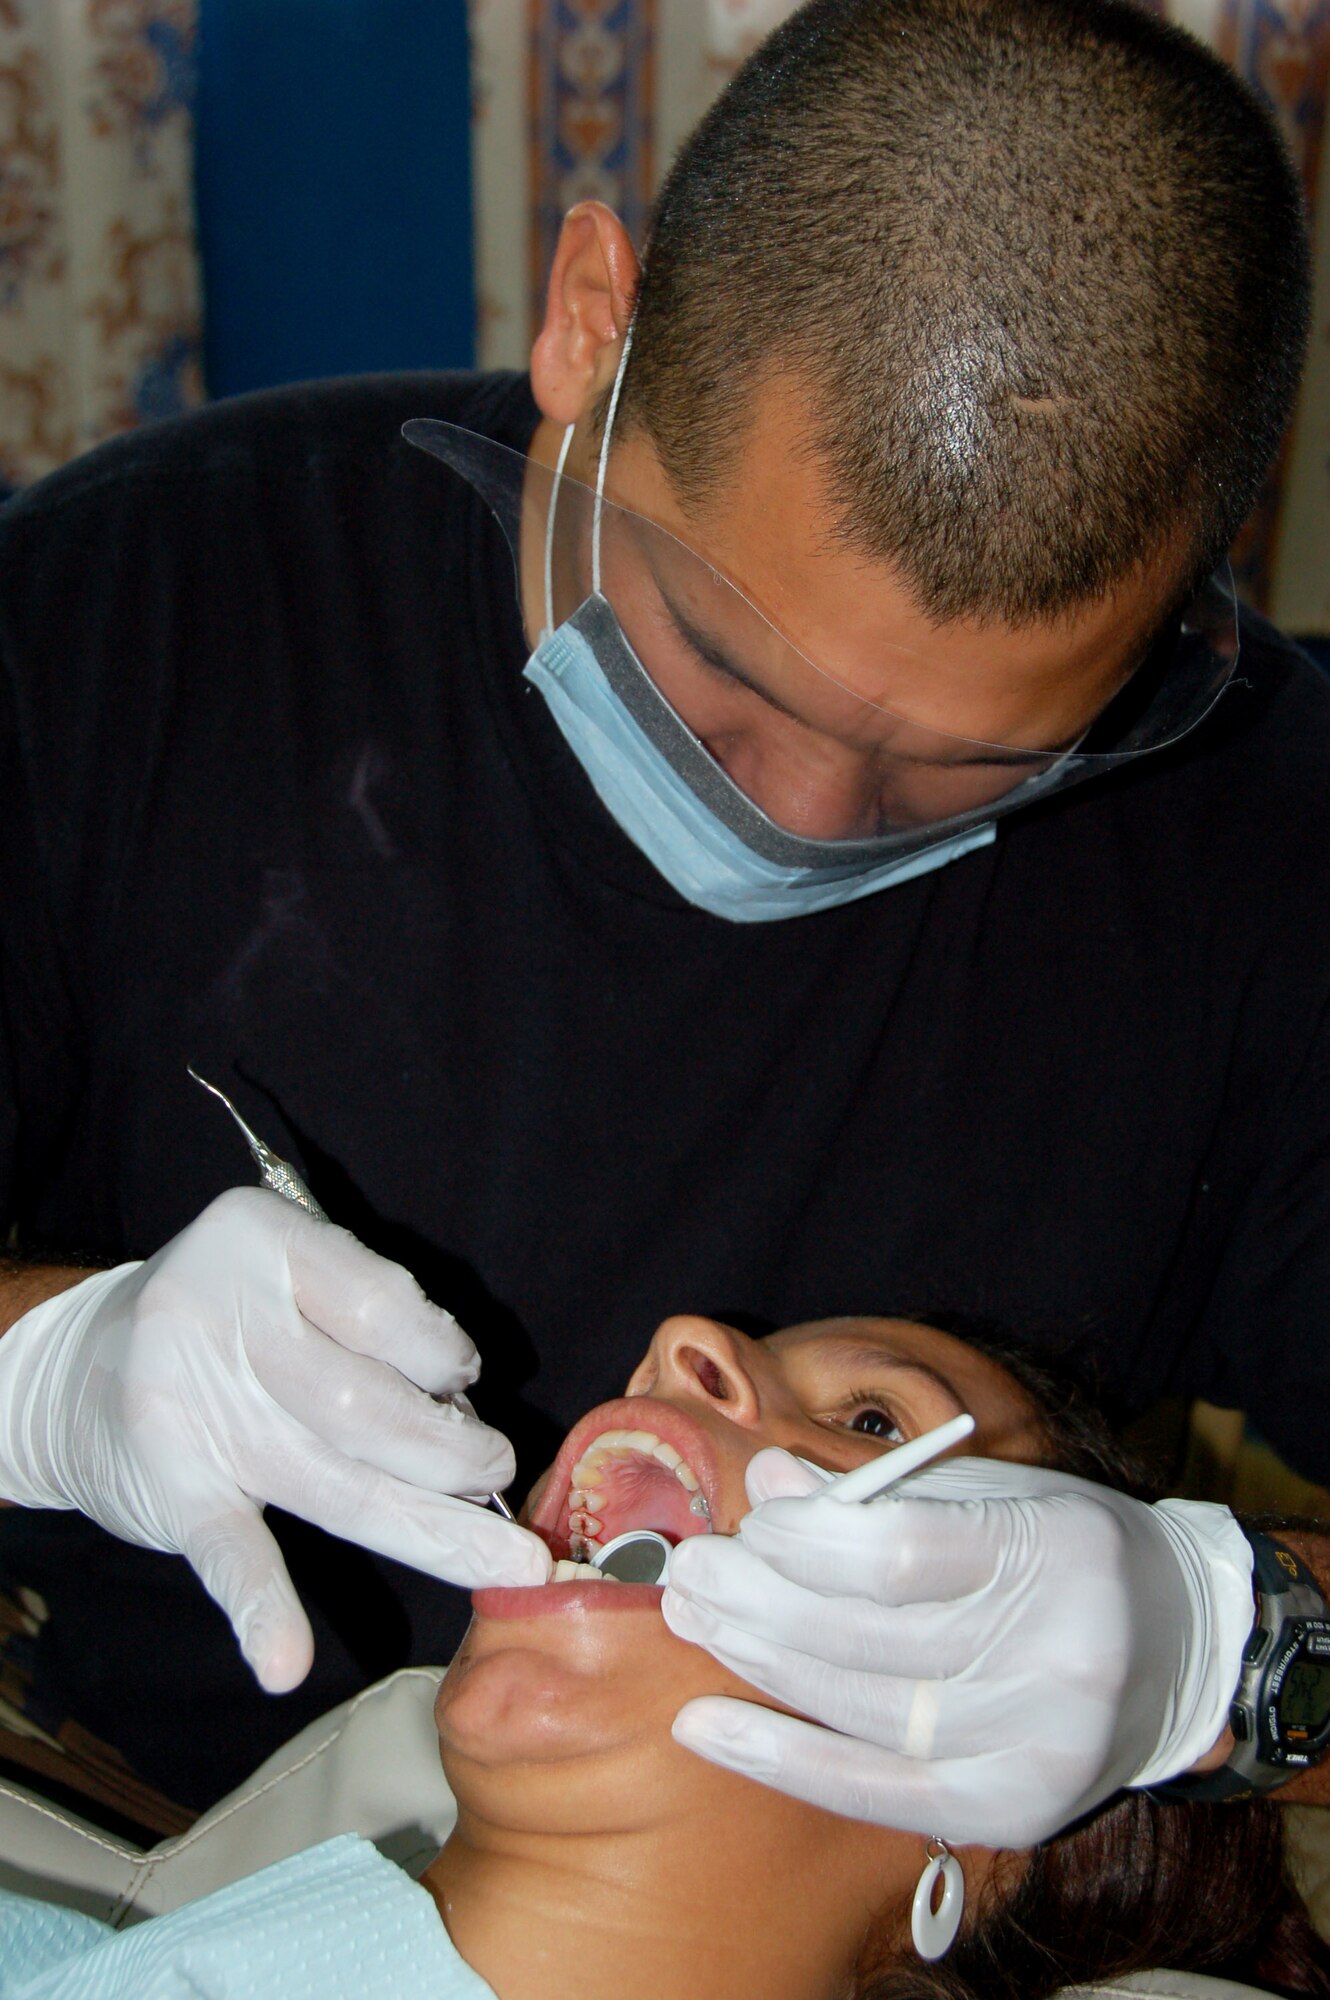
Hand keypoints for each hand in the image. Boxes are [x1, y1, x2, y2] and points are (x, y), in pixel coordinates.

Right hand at [0, 1188, 549, 1690]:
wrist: (74, 1374)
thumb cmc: (222, 1324)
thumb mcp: (282, 1282)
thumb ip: (364, 1325)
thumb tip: (466, 1413)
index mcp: (262, 1241)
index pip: (384, 1305)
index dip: (444, 1353)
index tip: (465, 1383)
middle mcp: (221, 1316)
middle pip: (370, 1405)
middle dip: (452, 1451)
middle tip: (495, 1471)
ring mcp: (189, 1406)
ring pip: (336, 1482)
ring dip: (433, 1529)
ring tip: (500, 1558)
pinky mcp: (169, 1487)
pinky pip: (227, 1550)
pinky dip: (260, 1609)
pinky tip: (286, 1659)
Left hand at [663, 1450, 1253, 1846]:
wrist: (1183, 1651)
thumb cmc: (1067, 1551)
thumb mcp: (994, 1493)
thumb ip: (883, 1492)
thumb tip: (765, 1482)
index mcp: (1058, 1548)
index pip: (896, 1552)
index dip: (802, 1541)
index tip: (752, 1524)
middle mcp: (1059, 1654)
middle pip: (865, 1635)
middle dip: (756, 1600)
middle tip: (691, 1572)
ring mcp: (1039, 1744)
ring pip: (860, 1708)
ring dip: (755, 1663)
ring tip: (693, 1621)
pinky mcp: (1017, 1809)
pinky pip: (877, 1792)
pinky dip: (783, 1759)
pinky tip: (707, 1727)